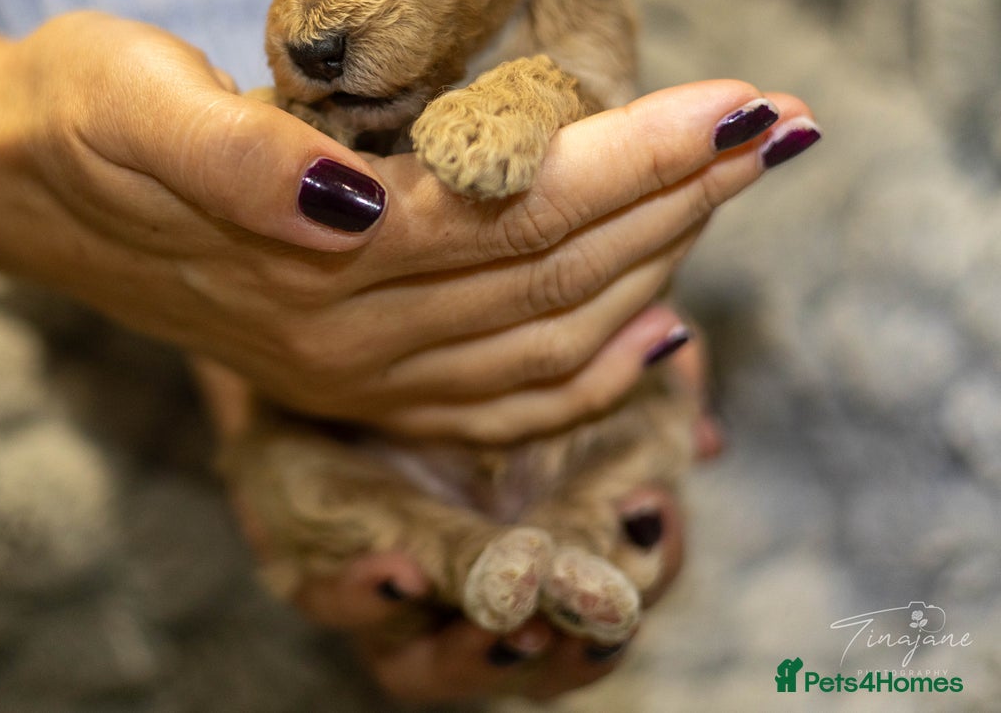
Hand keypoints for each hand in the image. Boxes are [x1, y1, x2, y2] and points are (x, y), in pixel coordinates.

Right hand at [0, 10, 818, 440]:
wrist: (29, 182)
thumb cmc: (86, 118)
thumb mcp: (131, 102)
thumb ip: (237, 159)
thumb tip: (350, 201)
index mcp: (315, 261)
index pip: (522, 211)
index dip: (644, 157)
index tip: (744, 103)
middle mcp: (354, 334)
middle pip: (562, 271)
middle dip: (685, 194)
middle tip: (779, 128)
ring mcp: (361, 368)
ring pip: (552, 334)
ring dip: (661, 260)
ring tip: (734, 186)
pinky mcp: (358, 369)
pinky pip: (503, 398)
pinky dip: (593, 371)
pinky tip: (655, 328)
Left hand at [198, 336, 699, 704]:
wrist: (337, 351)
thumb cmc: (462, 369)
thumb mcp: (548, 359)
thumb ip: (623, 376)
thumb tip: (698, 406)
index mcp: (550, 543)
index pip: (617, 579)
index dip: (647, 558)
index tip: (655, 513)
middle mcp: (477, 589)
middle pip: (541, 656)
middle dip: (576, 644)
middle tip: (600, 615)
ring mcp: (397, 592)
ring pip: (436, 665)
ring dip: (479, 655)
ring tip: (511, 615)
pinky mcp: (318, 563)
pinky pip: (336, 603)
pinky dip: (369, 596)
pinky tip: (398, 571)